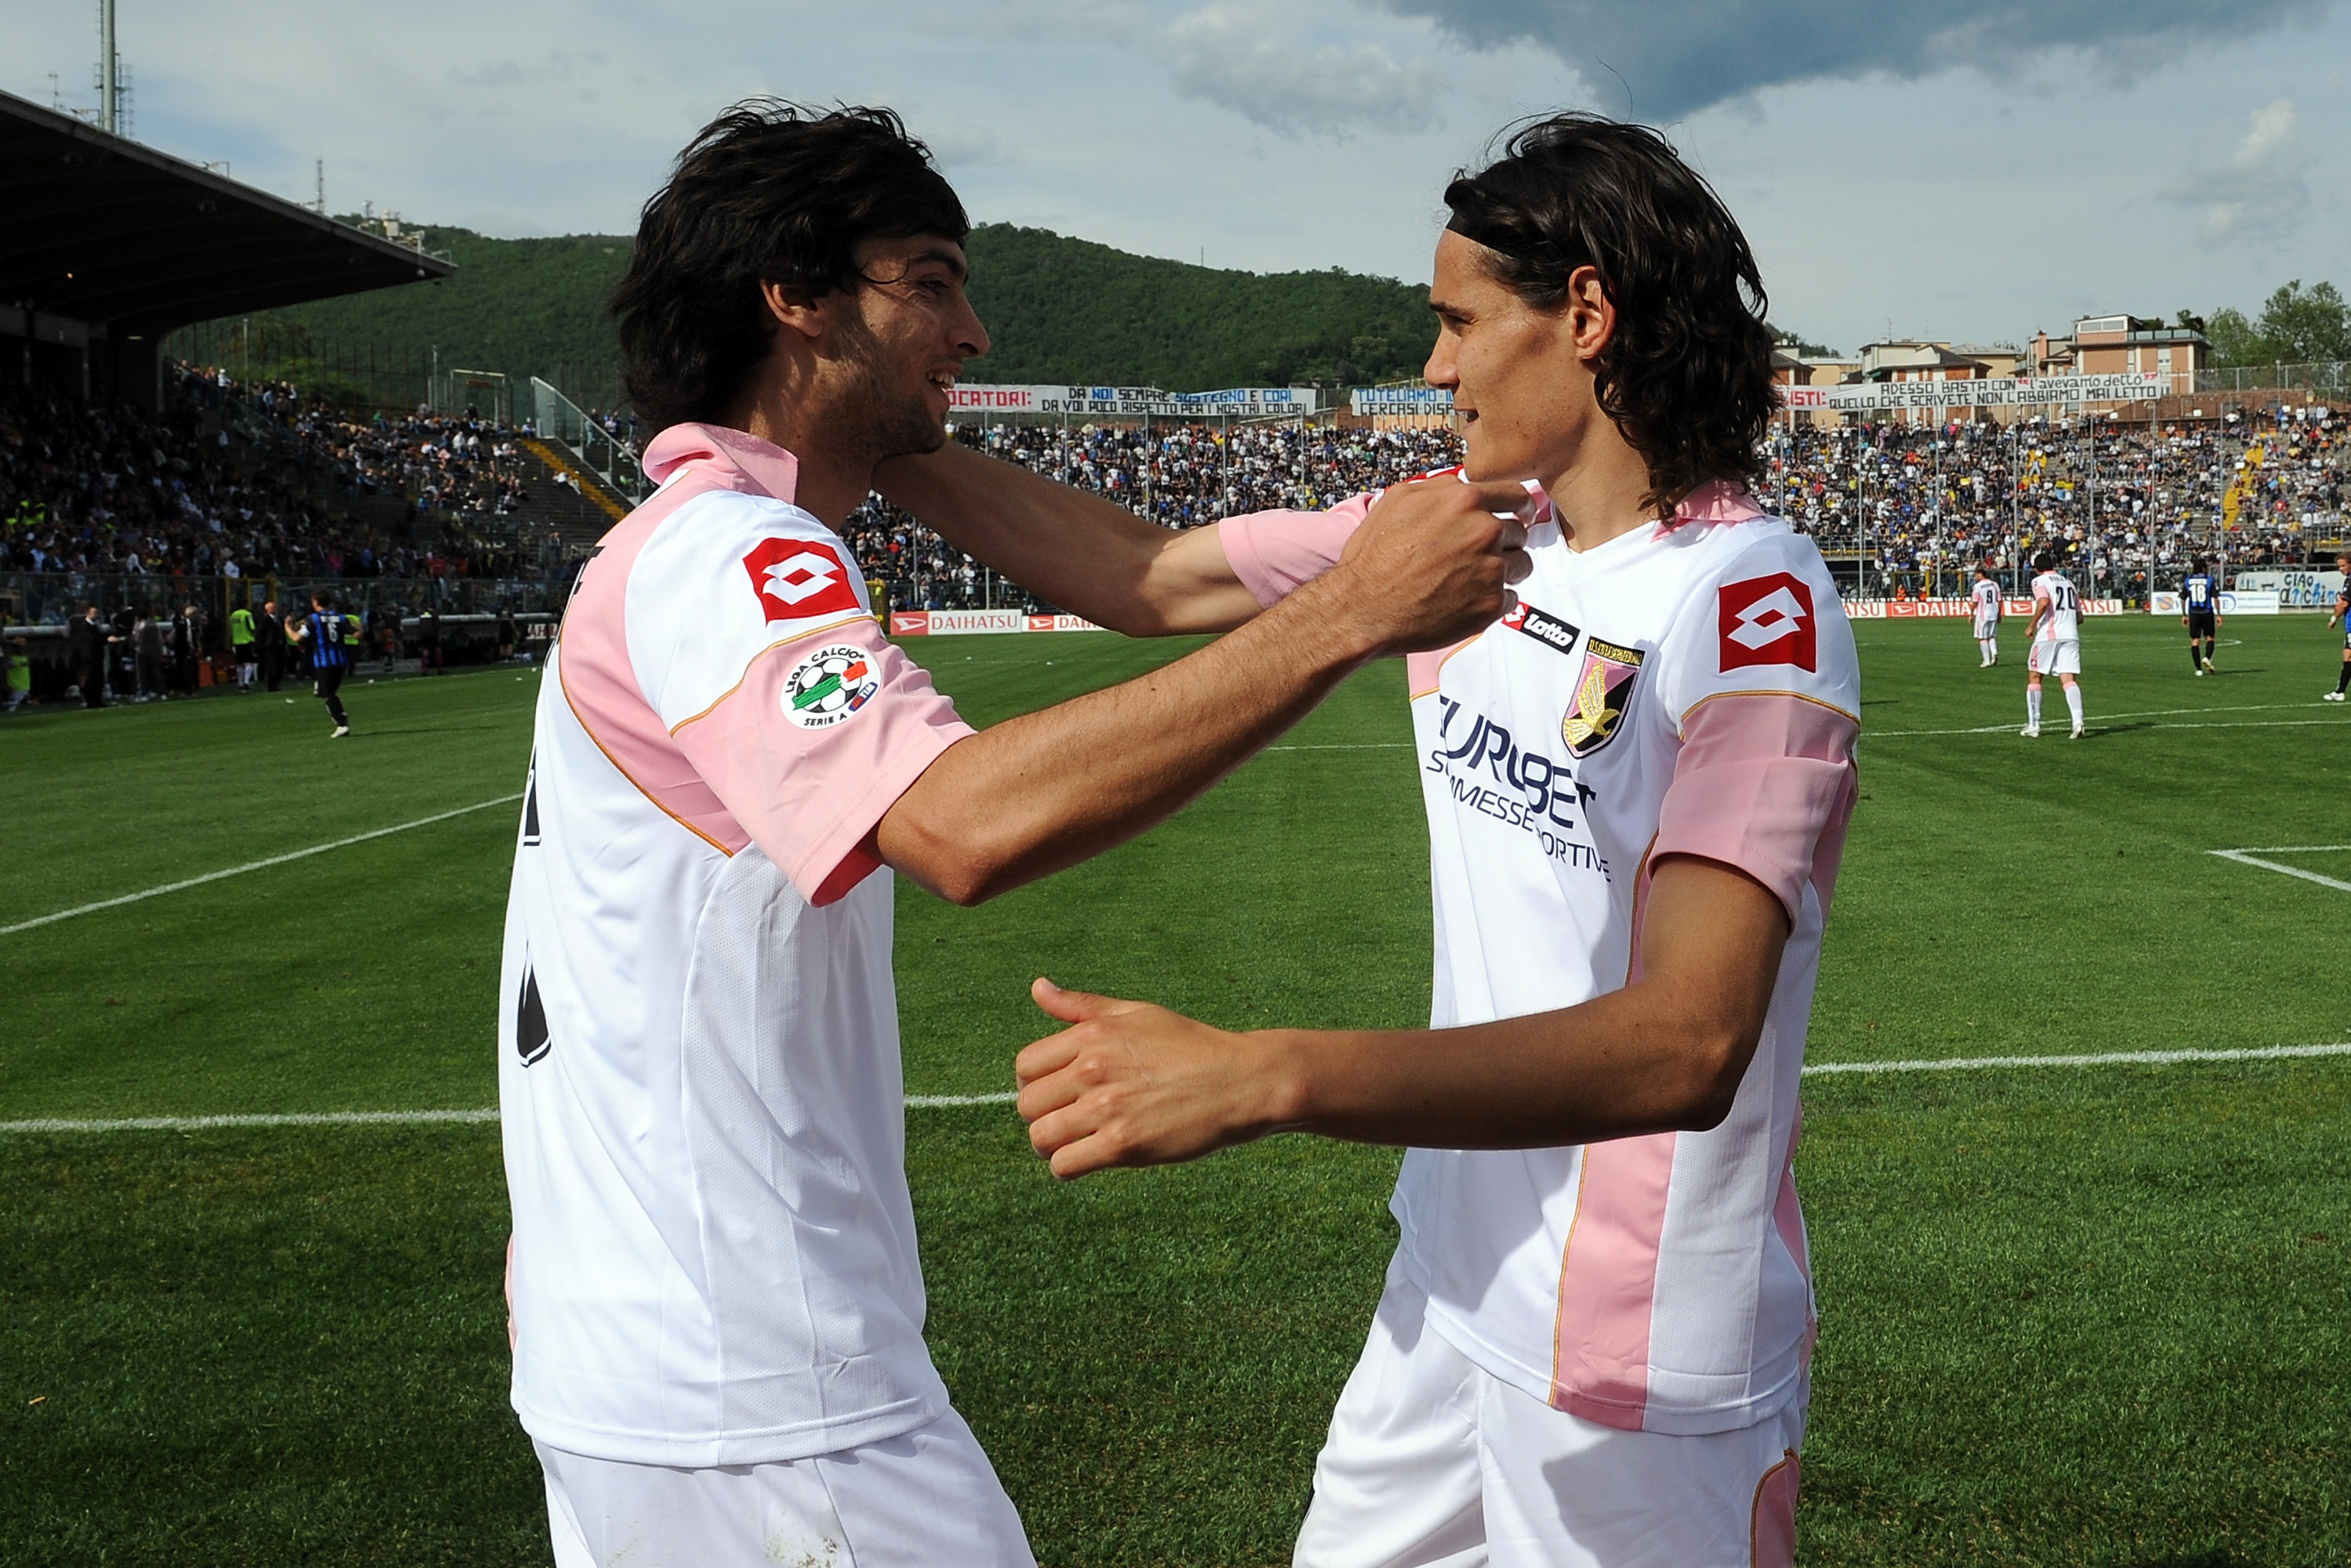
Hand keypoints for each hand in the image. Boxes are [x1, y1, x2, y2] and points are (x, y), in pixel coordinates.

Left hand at [1015, 979, 1287, 1178]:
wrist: (1241, 1082)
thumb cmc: (1190, 1046)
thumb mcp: (1137, 1013)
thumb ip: (1082, 1006)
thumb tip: (1036, 987)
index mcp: (1093, 1034)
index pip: (1025, 1065)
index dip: (1034, 1083)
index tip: (1055, 1094)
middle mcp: (1093, 1068)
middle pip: (1028, 1104)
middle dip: (1040, 1116)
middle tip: (1065, 1122)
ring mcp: (1107, 1108)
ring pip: (1041, 1137)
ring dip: (1050, 1146)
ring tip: (1072, 1145)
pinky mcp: (1123, 1145)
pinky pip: (1065, 1165)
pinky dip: (1068, 1167)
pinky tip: (1089, 1159)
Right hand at [1322, 477, 1532, 653]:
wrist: (1363, 607)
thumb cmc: (1374, 554)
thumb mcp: (1398, 500)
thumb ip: (1440, 488)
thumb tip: (1464, 488)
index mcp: (1465, 501)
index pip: (1516, 496)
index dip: (1519, 507)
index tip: (1519, 515)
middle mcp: (1485, 532)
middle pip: (1519, 533)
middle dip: (1504, 542)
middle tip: (1477, 555)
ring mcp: (1491, 570)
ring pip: (1520, 566)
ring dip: (1504, 571)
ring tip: (1470, 580)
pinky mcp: (1490, 605)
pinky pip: (1509, 598)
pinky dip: (1492, 600)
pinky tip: (1464, 601)